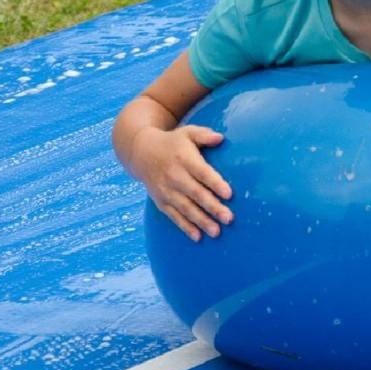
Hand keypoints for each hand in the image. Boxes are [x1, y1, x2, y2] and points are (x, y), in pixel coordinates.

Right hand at [133, 125, 232, 241]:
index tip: (229, 194)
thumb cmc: (173, 143)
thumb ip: (204, 135)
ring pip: (185, 208)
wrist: (141, 153)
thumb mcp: (187, 132)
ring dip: (201, 221)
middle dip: (212, 207)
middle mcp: (174, 176)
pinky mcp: (161, 202)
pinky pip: (174, 216)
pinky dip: (185, 227)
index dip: (215, 183)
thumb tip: (221, 138)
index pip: (202, 173)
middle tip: (229, 218)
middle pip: (195, 194)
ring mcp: (166, 191)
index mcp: (183, 159)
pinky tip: (198, 237)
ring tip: (217, 232)